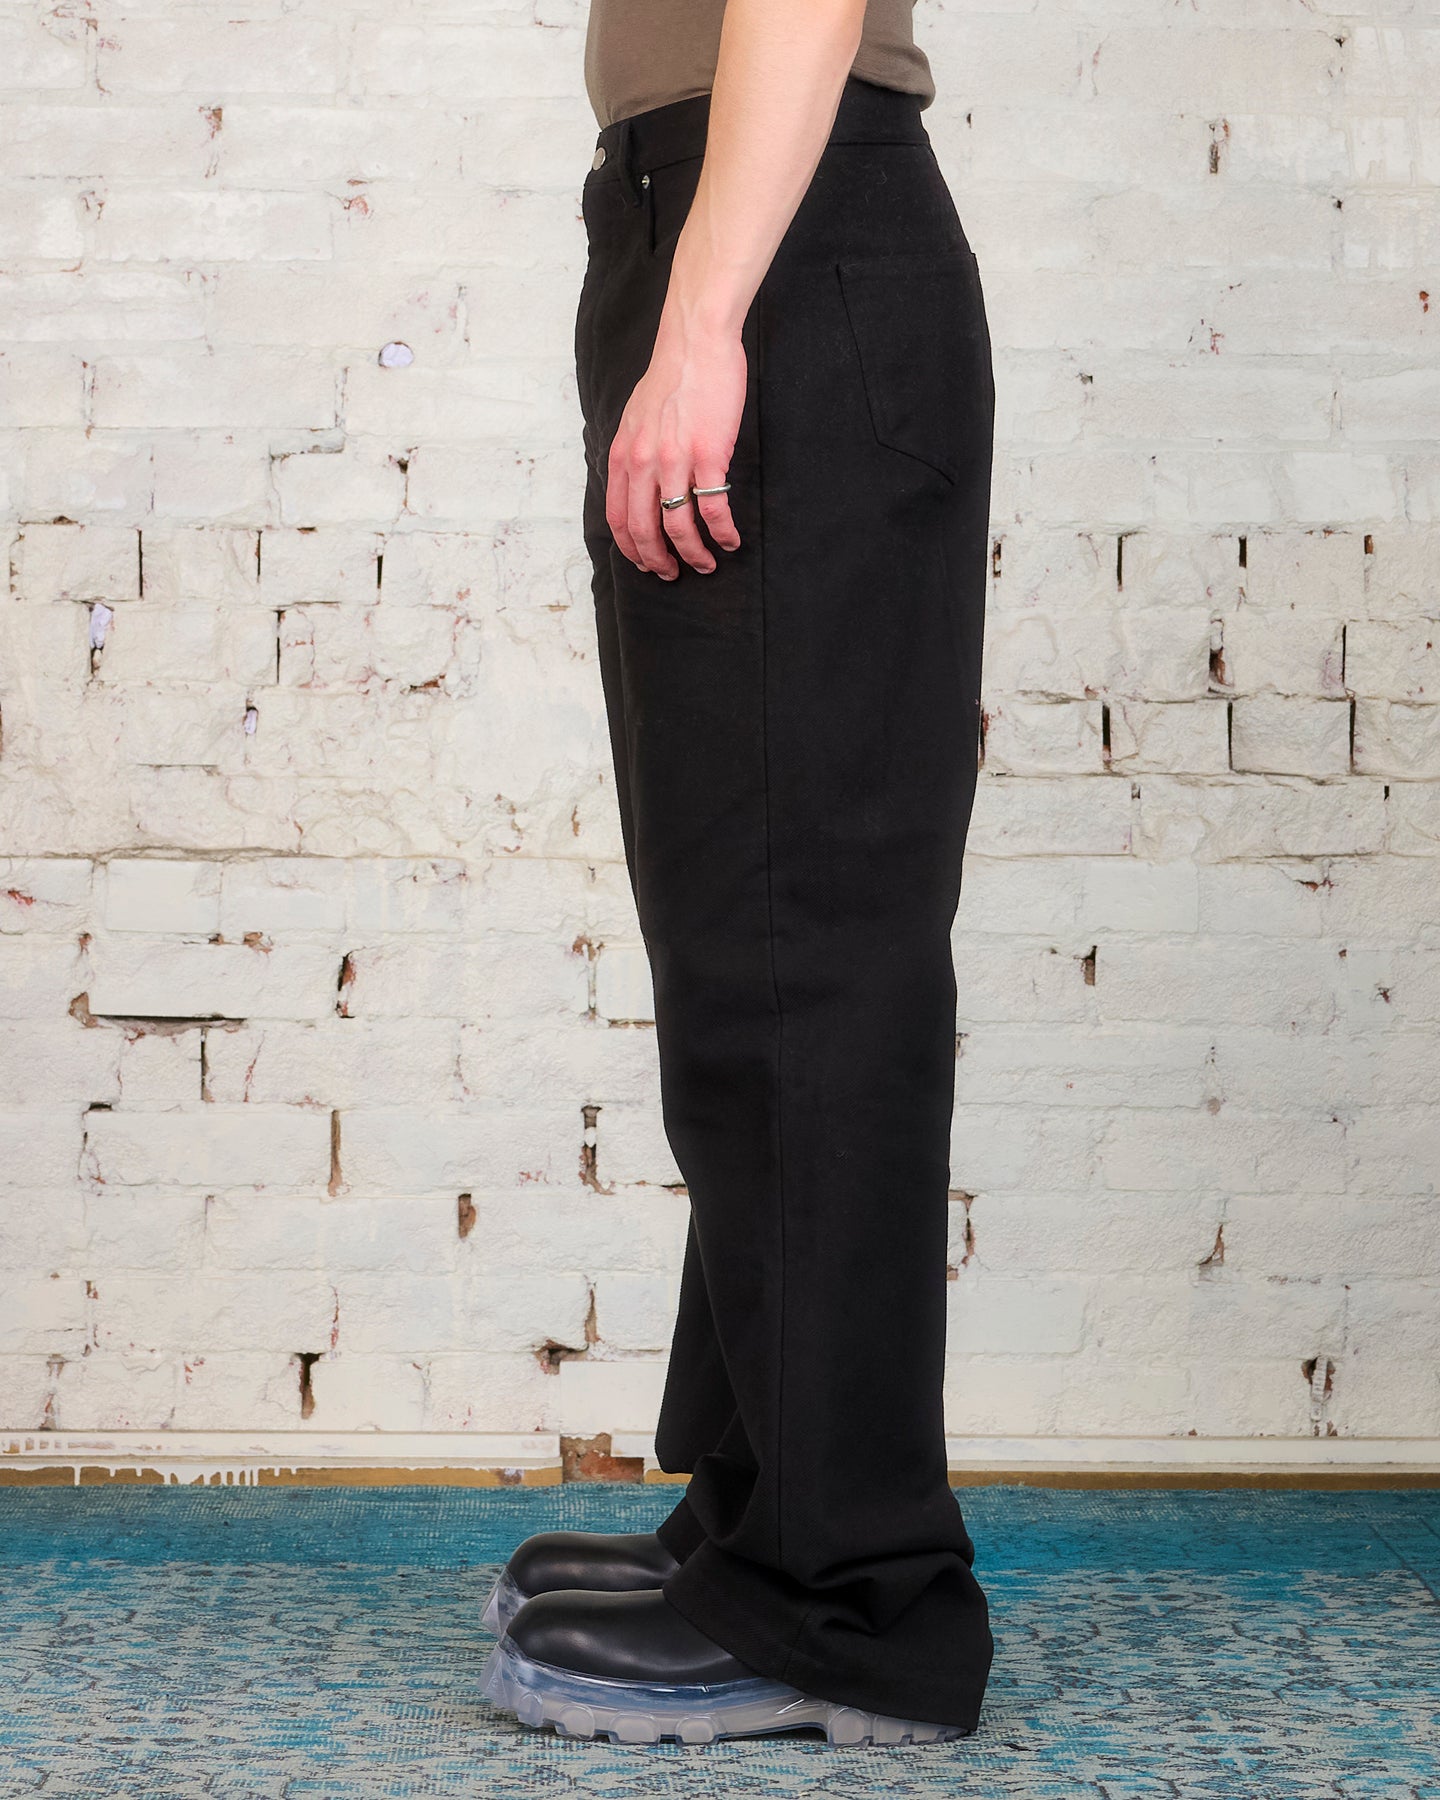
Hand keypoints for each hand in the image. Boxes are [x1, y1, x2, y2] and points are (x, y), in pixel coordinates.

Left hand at [605, 321, 745, 579]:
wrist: (696, 342)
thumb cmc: (672, 376)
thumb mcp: (636, 417)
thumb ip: (633, 452)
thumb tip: (636, 481)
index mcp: (624, 454)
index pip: (618, 517)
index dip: (631, 550)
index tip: (646, 563)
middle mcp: (643, 462)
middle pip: (644, 531)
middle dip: (658, 562)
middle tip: (673, 574)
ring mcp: (675, 461)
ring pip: (678, 527)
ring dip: (693, 554)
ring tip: (706, 564)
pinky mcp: (708, 456)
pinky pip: (712, 509)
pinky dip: (722, 533)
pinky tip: (730, 540)